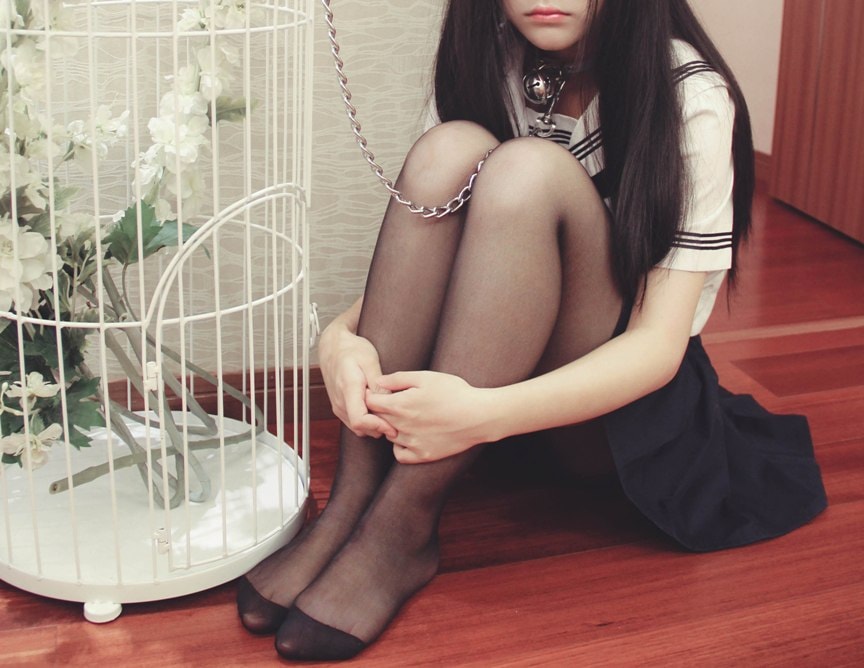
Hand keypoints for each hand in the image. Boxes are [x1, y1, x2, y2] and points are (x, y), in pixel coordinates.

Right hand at [318, 322, 396, 439]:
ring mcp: (338, 405)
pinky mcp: (339, 407)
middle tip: (397, 422)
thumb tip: (388, 402)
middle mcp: (340, 401)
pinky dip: (367, 422)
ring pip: (357, 427)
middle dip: (379, 428)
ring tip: (389, 417)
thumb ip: (378, 384)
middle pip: (360, 427)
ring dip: (373, 426)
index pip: (359, 420)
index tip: (392, 426)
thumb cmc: (352, 350)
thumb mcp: (370, 361)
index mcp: (348, 389)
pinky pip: (353, 422)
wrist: (333, 346)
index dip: (377, 426)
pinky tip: (378, 413)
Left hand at [366, 371, 496, 463]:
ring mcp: (411, 443)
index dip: (372, 395)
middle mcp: (401, 426)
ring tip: (408, 417)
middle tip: (393, 402)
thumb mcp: (426, 377)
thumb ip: (398, 379)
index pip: (370, 402)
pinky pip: (400, 454)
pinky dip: (400, 446)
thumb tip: (378, 382)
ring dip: (391, 427)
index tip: (379, 392)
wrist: (479, 416)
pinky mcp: (422, 455)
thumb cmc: (454, 392)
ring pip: (388, 436)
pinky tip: (410, 435)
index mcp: (399, 405)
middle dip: (379, 411)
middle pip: (376, 419)